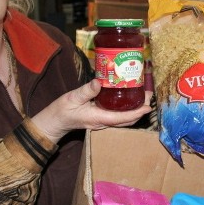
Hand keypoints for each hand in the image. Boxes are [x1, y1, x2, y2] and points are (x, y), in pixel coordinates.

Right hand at [31, 80, 152, 142]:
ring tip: (143, 97)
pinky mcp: (101, 118)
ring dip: (135, 110)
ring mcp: (103, 121)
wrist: (55, 121)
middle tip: (149, 96)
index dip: (137, 113)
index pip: (123, 118)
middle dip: (140, 110)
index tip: (148, 107)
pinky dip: (127, 110)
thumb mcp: (73, 98)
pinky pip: (118, 116)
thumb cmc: (63, 110)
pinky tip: (129, 99)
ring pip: (124, 119)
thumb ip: (86, 91)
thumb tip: (99, 82)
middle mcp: (104, 122)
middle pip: (128, 120)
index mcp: (99, 118)